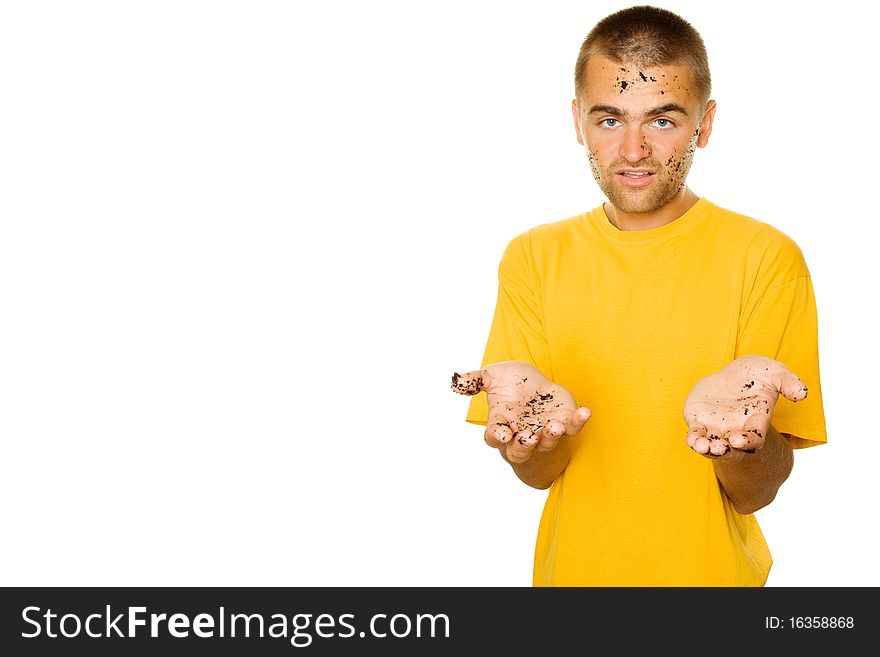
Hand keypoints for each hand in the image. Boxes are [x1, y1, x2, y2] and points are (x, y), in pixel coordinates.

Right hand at [451, 361, 591, 462]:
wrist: (535, 381)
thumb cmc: (510, 382)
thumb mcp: (492, 376)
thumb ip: (476, 380)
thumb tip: (455, 382)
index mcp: (501, 424)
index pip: (495, 437)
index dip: (498, 437)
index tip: (503, 434)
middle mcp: (522, 432)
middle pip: (520, 450)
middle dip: (524, 446)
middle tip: (528, 437)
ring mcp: (544, 430)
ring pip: (547, 442)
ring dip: (550, 436)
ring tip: (555, 426)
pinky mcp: (565, 423)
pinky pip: (573, 428)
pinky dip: (579, 422)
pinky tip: (584, 412)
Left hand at [683, 354, 807, 461]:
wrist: (734, 373)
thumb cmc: (759, 375)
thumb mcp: (775, 373)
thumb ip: (788, 383)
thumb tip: (802, 393)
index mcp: (756, 421)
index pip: (755, 438)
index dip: (748, 442)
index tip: (739, 441)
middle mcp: (736, 429)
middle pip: (732, 449)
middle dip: (725, 450)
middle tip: (719, 447)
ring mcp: (717, 427)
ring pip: (711, 446)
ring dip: (706, 449)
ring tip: (702, 446)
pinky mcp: (699, 421)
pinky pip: (695, 434)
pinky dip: (693, 440)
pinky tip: (692, 441)